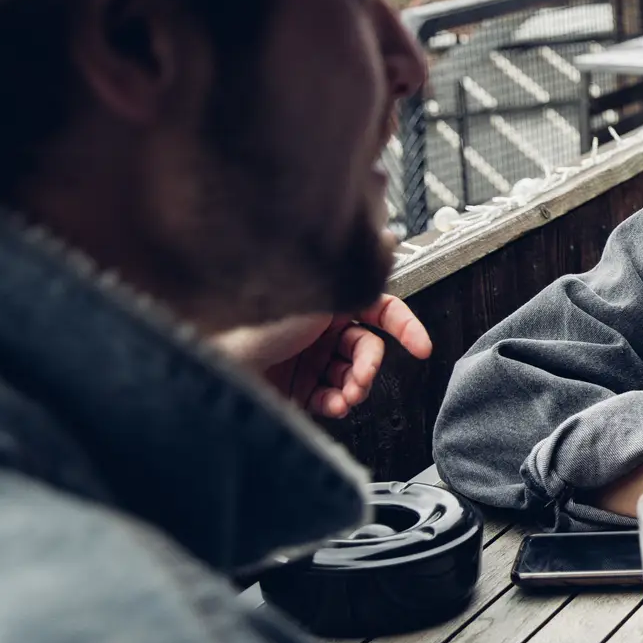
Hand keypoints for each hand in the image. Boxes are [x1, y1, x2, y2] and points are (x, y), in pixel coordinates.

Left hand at [212, 295, 431, 419]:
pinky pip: (333, 397)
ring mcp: (312, 360)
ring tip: (345, 397)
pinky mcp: (301, 387)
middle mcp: (323, 332)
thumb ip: (352, 276)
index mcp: (330, 305)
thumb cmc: (258, 329)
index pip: (381, 312)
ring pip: (354, 376)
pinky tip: (332, 404)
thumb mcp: (314, 298)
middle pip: (368, 349)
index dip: (406, 328)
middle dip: (370, 367)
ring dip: (356, 388)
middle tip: (360, 379)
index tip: (421, 348)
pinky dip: (337, 403)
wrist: (221, 368)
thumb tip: (385, 237)